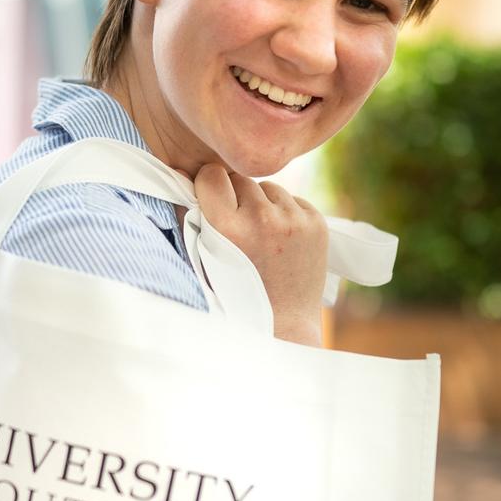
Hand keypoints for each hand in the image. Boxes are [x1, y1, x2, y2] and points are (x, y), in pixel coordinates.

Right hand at [193, 164, 326, 346]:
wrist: (282, 326)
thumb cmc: (233, 296)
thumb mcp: (202, 259)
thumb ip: (192, 218)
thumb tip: (184, 175)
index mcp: (229, 229)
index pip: (212, 175)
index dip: (208, 186)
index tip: (209, 199)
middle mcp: (263, 220)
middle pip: (240, 178)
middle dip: (235, 196)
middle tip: (236, 225)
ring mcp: (294, 220)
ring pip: (268, 187)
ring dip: (261, 203)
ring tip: (260, 236)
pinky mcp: (317, 222)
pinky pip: (292, 199)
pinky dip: (284, 213)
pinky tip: (280, 240)